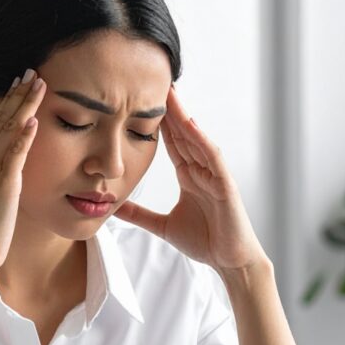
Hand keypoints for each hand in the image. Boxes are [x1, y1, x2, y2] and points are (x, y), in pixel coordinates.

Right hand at [0, 72, 44, 277]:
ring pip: (6, 130)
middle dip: (17, 94)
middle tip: (32, 73)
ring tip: (39, 84)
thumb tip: (9, 167)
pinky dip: (24, 135)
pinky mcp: (1, 185)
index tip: (19, 85)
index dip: (6, 102)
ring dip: (24, 104)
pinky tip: (35, 119)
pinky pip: (14, 154)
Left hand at [114, 85, 266, 271]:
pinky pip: (212, 158)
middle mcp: (202, 171)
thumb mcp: (162, 226)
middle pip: (182, 134)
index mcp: (189, 177)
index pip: (171, 143)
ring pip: (196, 140)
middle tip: (152, 82)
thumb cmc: (205, 242)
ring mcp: (214, 176)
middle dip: (168, 109)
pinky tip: (189, 124)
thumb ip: (140, 215)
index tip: (140, 100)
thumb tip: (114, 207)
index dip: (156, 122)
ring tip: (169, 93)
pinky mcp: (225, 186)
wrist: (230, 262)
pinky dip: (201, 140)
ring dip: (183, 117)